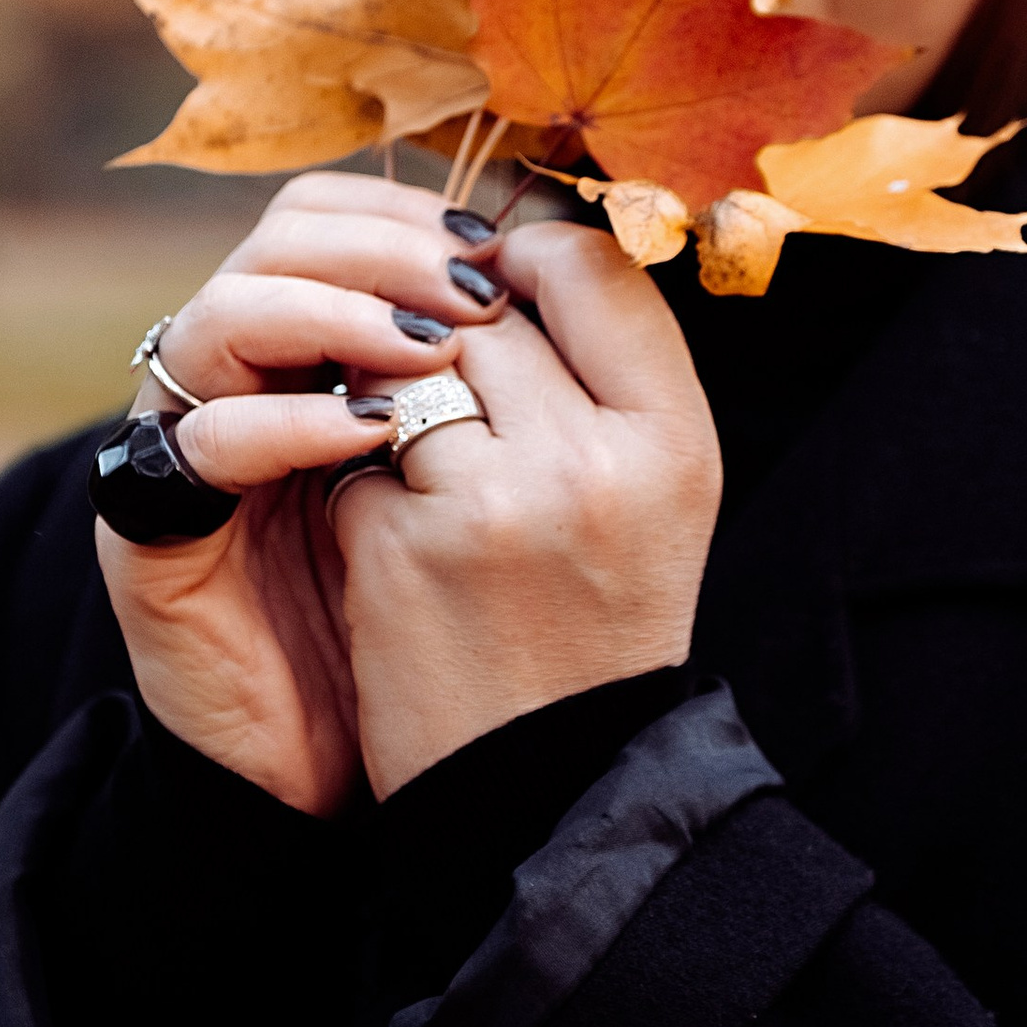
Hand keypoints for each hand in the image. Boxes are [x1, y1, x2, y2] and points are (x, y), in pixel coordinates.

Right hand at [92, 176, 506, 814]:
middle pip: (277, 237)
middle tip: (470, 288)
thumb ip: (498, 386)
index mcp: (310, 348)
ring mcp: (182, 444)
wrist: (337, 770)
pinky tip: (367, 434)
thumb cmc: (424, 626)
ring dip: (332, 313)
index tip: (503, 243)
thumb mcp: (476, 488)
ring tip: (426, 348)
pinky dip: (285, 423)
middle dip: (381, 245)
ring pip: (223, 314)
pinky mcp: (148, 525)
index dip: (415, 211)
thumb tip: (571, 272)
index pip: (338, 215)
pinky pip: (201, 443)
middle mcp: (237, 377)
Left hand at [327, 212, 720, 795]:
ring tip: (422, 465)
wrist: (544, 784)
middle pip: (484, 313)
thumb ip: (605, 372)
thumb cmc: (596, 622)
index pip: (594, 271)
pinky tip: (393, 541)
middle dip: (451, 340)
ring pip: (405, 368)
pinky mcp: (399, 546)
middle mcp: (592, 463)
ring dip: (394, 401)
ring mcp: (491, 504)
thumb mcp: (654, 493)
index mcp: (675, 442)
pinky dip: (358, 482)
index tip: (500, 282)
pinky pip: (351, 450)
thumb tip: (510, 242)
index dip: (532, 258)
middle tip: (451, 394)